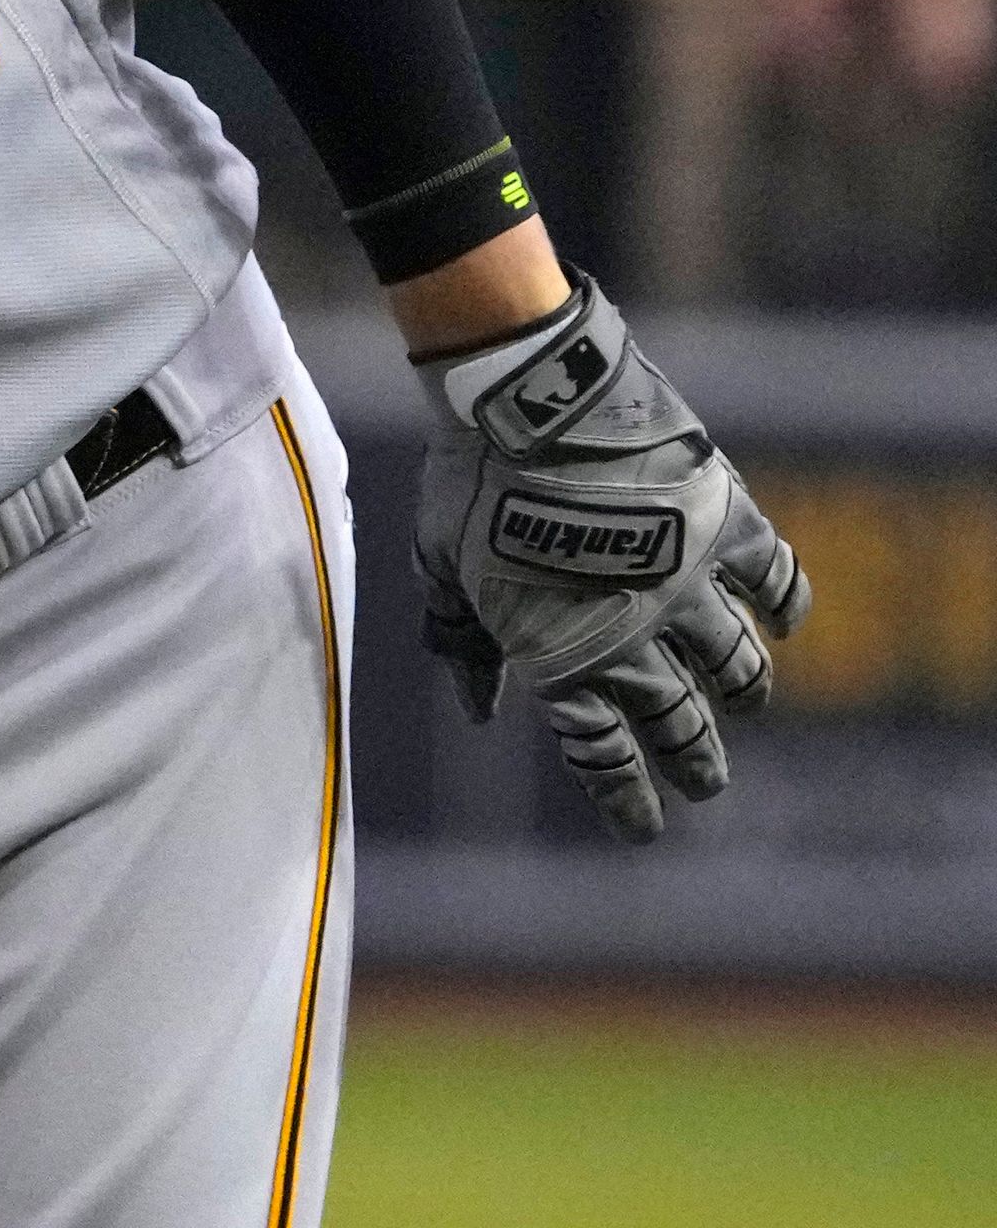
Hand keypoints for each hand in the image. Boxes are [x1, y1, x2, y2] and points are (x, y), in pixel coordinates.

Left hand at [410, 271, 810, 841]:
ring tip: (746, 702)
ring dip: (744, 693)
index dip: (626, 795)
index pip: (603, 751)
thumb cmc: (468, 480)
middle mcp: (636, 637)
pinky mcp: (728, 528)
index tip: (643, 828)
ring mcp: (689, 586)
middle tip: (706, 781)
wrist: (528, 400)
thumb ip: (463, 643)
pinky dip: (785, 606)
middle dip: (696, 761)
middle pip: (681, 723)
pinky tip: (781, 620)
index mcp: (561, 656)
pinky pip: (778, 583)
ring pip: (739, 669)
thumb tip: (480, 711)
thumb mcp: (442, 569)